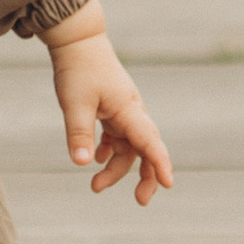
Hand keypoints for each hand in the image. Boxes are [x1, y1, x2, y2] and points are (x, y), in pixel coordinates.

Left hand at [45, 20, 173, 206]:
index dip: (160, 164)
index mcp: (128, 109)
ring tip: (95, 186)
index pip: (149, 141)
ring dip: (116, 167)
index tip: (169, 184)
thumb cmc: (79, 69)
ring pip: (128, 147)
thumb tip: (83, 164)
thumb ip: (79, 134)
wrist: (77, 42)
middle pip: (145, 149)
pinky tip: (96, 158)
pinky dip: (108, 150)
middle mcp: (131, 112)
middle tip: (141, 201)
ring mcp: (123, 111)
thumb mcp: (74, 104)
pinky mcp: (112, 109)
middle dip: (146, 175)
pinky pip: (117, 137)